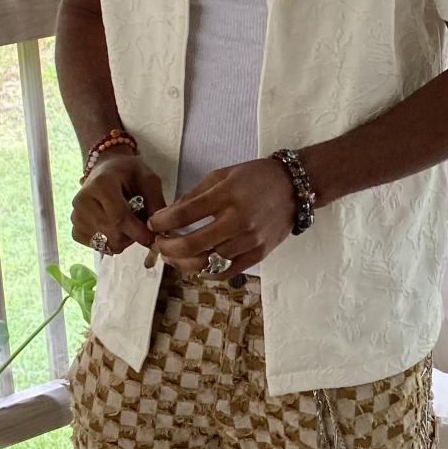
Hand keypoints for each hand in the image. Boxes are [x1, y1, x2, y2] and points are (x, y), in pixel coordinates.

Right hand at [71, 149, 166, 256]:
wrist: (105, 168)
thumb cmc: (128, 172)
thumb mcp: (148, 179)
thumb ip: (156, 203)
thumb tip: (161, 232)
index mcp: (101, 184)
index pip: (120, 218)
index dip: (139, 232)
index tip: (154, 239)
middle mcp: (83, 201)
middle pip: (113, 234)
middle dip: (133, 236)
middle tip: (140, 224)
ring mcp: (76, 216)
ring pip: (106, 244)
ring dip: (123, 240)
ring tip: (127, 222)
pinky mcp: (75, 229)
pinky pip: (97, 247)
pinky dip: (110, 242)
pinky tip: (114, 227)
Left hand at [149, 160, 296, 272]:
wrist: (294, 188)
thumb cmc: (255, 178)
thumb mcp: (221, 176)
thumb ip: (194, 196)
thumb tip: (167, 216)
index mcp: (226, 195)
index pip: (184, 214)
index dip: (162, 222)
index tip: (153, 223)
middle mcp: (238, 220)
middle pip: (192, 245)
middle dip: (167, 247)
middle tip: (158, 244)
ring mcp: (250, 241)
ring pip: (206, 263)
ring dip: (182, 262)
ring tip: (172, 256)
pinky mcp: (259, 254)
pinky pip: (226, 272)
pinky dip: (206, 272)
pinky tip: (195, 265)